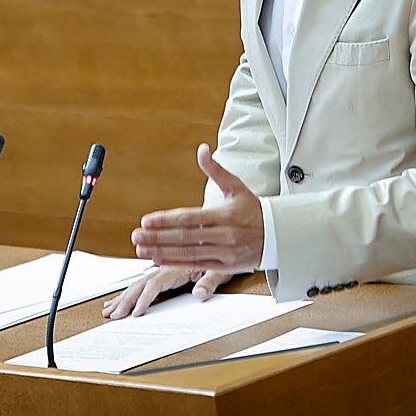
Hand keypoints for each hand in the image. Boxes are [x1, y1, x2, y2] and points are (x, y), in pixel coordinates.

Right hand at [102, 266, 231, 318]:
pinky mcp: (164, 272)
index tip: (136, 313)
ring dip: (123, 296)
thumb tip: (199, 294)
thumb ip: (210, 282)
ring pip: (138, 283)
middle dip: (125, 300)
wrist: (223, 240)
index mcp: (178, 267)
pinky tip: (120, 298)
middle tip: (113, 315)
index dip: (145, 299)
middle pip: (141, 283)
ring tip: (109, 310)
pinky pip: (143, 282)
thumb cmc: (224, 257)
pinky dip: (130, 291)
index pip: (156, 284)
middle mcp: (167, 267)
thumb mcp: (222, 271)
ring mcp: (163, 269)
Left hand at [130, 143, 263, 272]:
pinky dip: (176, 263)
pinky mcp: (225, 266)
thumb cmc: (253, 209)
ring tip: (141, 248)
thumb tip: (202, 149)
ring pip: (188, 253)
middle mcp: (225, 235)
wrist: (278, 236)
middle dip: (158, 237)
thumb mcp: (236, 187)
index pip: (189, 218)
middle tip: (136, 236)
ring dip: (162, 252)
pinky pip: (197, 265)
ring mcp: (225, 253)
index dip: (166, 220)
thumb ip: (216, 170)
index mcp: (225, 215)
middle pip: (185, 237)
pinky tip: (158, 259)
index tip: (146, 221)